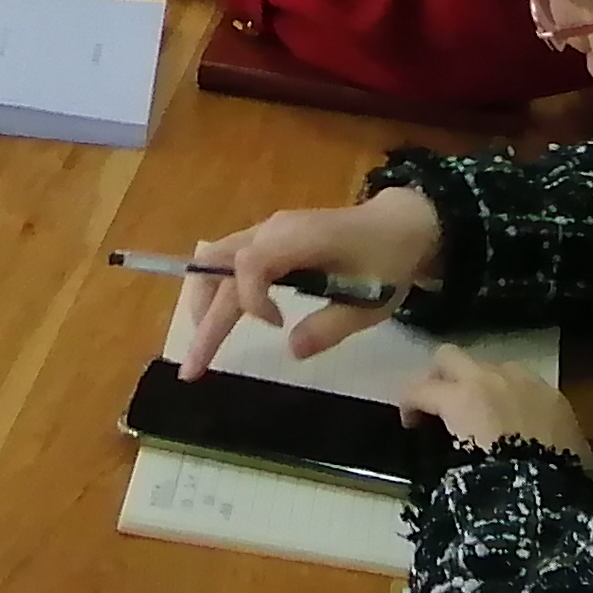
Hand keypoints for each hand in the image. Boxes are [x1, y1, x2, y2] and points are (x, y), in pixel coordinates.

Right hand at [174, 189, 445, 379]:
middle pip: (218, 265)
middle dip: (203, 317)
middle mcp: (272, 229)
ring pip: (216, 260)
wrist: (399, 225)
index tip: (277, 326)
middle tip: (193, 368)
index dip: (252, 299)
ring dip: (203, 303)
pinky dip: (217, 291)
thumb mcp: (370, 302)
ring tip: (201, 346)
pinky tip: (218, 322)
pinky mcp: (269, 241)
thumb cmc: (387, 261)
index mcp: (297, 237)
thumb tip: (289, 351)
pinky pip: (230, 261)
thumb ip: (329, 327)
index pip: (249, 263)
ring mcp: (267, 231)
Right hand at [401, 348, 592, 472]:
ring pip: (490, 365)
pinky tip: (517, 421)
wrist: (555, 502)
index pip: (418, 389)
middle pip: (449, 357)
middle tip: (439, 405)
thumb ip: (442, 450)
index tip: (410, 424)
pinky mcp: (553, 394)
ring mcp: (525, 381)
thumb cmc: (498, 491)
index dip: (407, 405)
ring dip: (479, 383)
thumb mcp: (456, 476)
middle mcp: (490, 379)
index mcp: (460, 398)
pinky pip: (523, 382)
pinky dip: (511, 394)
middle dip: (438, 377)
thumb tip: (440, 445)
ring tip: (483, 413)